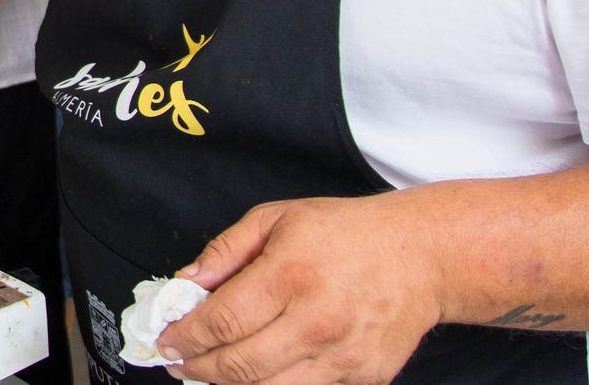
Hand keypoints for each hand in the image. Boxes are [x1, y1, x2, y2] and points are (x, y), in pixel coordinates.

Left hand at [155, 194, 445, 383]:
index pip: (223, 321)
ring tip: (208, 371)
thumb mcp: (277, 219)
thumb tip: (187, 281)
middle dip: (198, 367)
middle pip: (240, 365)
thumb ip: (226, 250)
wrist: (421, 256)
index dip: (186, 337)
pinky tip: (254, 375)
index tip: (167, 340)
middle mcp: (317, 320)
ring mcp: (342, 356)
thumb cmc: (348, 233)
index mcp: (290, 275)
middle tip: (179, 362)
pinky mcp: (362, 377)